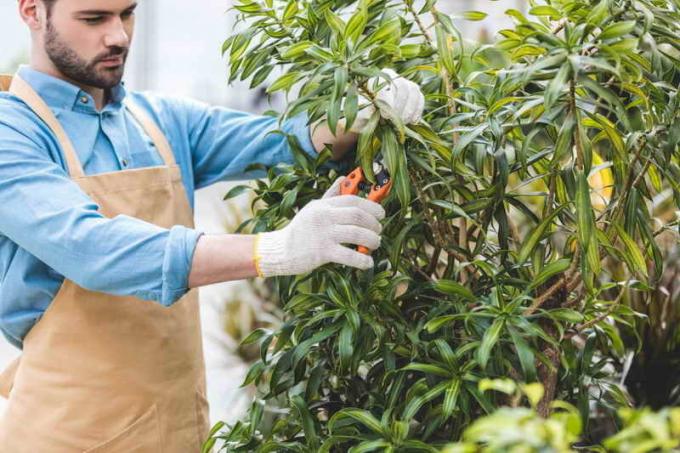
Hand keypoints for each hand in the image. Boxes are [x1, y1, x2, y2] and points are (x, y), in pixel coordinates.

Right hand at [255, 177, 384, 276]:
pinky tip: (368, 263)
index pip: (352, 200)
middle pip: (358, 215)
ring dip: (372, 240)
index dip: (371, 206)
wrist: (280, 250)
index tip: (381, 213)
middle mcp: (324, 217)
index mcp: (324, 205)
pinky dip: (362, 260)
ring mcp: (323, 234)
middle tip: (379, 231)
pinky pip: (348, 256)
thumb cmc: (300, 230)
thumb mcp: (313, 208)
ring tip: (376, 244)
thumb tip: (343, 178)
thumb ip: (330, 195)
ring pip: (357, 233)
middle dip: (374, 223)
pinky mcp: (322, 252)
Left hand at [349, 68, 424, 133]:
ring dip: (409, 110)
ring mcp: (403, 84)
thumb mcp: (355, 114)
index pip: (386, 83)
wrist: (365, 119)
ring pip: (414, 91)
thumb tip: (374, 109)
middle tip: (392, 122)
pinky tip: (411, 122)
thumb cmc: (357, 115)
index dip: (388, 100)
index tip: (384, 116)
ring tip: (400, 123)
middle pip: (403, 87)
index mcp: (374, 78)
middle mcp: (391, 77)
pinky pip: (420, 98)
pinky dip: (417, 111)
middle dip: (399, 107)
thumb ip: (363, 111)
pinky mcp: (412, 94)